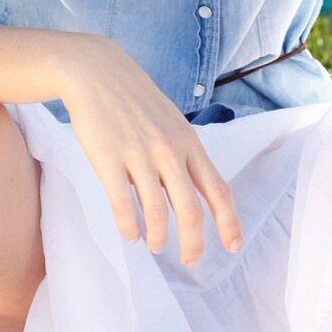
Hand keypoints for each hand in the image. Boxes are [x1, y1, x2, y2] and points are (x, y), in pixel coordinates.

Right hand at [59, 34, 243, 267]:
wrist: (97, 71)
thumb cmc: (135, 99)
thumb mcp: (170, 122)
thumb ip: (181, 156)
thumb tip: (188, 196)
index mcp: (188, 142)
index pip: (218, 189)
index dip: (229, 222)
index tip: (233, 246)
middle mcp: (169, 150)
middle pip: (191, 210)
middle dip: (193, 243)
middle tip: (190, 260)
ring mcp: (139, 154)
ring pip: (158, 212)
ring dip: (158, 237)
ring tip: (154, 244)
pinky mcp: (109, 158)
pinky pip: (123, 203)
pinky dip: (129, 226)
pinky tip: (130, 233)